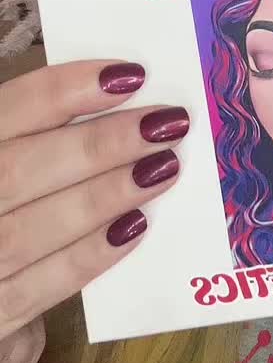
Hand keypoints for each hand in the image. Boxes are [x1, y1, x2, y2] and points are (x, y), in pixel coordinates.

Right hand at [0, 60, 188, 362]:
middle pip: (17, 171)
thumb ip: (42, 137)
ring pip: (29, 230)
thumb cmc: (8, 209)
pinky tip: (136, 226)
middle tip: (166, 125)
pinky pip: (39, 286)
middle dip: (98, 145)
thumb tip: (122, 92)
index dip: (66, 89)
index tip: (131, 76)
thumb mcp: (13, 163)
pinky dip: (89, 255)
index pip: (8, 111)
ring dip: (104, 196)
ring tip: (164, 169)